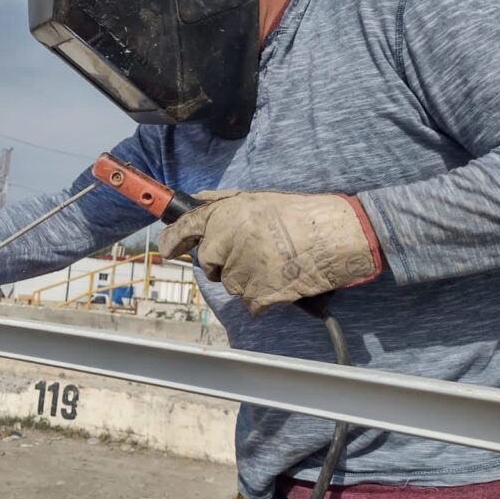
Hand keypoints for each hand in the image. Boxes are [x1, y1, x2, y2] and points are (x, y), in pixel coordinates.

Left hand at [158, 190, 381, 314]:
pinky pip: (250, 302)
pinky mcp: (255, 296)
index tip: (168, 249)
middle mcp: (224, 243)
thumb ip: (221, 200)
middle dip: (223, 260)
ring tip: (274, 261)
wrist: (331, 237)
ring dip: (246, 278)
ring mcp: (238, 272)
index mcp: (222, 216)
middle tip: (252, 250)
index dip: (171, 242)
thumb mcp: (256, 197)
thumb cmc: (298, 214)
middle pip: (207, 263)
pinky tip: (281, 278)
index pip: (182, 230)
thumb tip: (196, 199)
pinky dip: (263, 296)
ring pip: (229, 284)